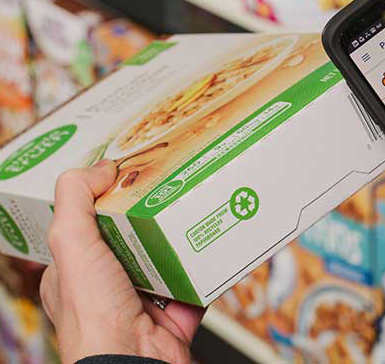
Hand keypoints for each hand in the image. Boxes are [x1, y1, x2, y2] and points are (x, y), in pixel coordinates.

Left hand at [40, 161, 205, 363]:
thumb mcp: (70, 246)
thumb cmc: (94, 317)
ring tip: (197, 207)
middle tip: (172, 187)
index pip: (92, 222)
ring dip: (182, 236)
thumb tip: (99, 167)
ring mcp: (146, 297)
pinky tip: (214, 242)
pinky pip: (197, 279)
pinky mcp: (177, 310)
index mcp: (78, 270)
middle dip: (154, 214)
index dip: (110, 197)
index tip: (132, 175)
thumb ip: (76, 200)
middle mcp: (111, 283)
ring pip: (168, 255)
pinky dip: (207, 265)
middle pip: (136, 235)